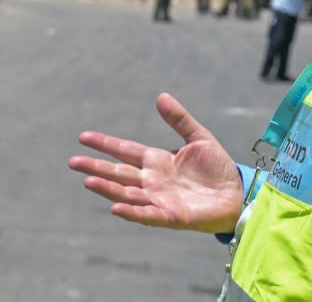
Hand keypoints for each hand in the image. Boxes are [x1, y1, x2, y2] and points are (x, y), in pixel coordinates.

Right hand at [68, 92, 242, 233]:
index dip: (104, 144)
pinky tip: (114, 207)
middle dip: (96, 167)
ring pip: (127, 193)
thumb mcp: (199, 138)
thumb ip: (179, 119)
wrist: (239, 194)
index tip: (83, 137)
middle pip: (118, 172)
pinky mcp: (171, 216)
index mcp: (157, 160)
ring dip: (107, 188)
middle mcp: (153, 180)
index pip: (124, 150)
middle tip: (72, 162)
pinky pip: (146, 214)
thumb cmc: (218, 168)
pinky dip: (130, 211)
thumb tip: (160, 96)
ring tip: (87, 181)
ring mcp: (159, 199)